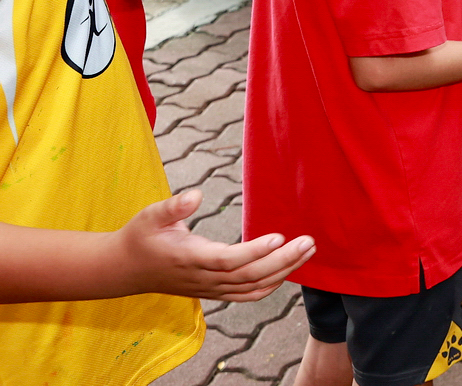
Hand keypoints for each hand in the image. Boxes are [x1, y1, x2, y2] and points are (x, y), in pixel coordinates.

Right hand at [117, 189, 313, 301]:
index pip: (228, 260)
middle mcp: (202, 278)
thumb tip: (195, 194)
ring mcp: (208, 288)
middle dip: (282, 261)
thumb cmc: (141, 237)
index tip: (280, 237)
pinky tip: (288, 272)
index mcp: (190, 258)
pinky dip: (269, 287)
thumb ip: (173, 206)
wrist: (124, 269)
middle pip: (248, 276)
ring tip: (308, 251)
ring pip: (252, 288)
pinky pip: (245, 295)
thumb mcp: (150, 215)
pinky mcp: (212, 291)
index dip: (254, 252)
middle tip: (309, 242)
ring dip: (283, 272)